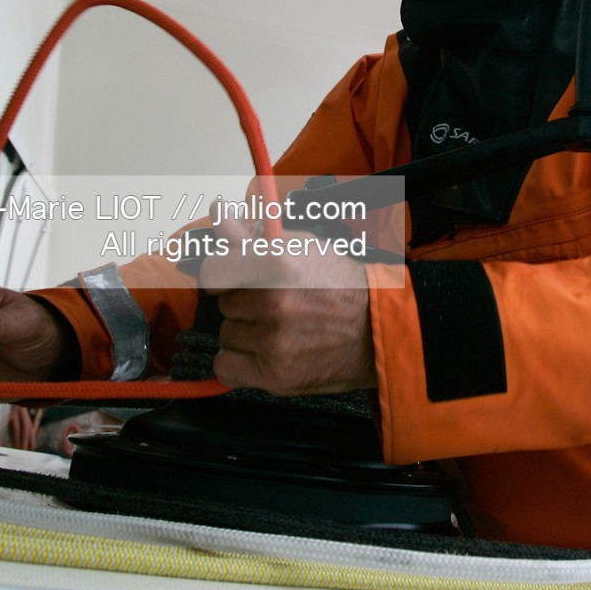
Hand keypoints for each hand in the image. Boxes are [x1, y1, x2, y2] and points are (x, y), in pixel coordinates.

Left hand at [200, 217, 375, 394]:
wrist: (377, 329)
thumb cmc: (341, 285)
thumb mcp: (302, 246)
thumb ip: (251, 235)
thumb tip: (217, 214)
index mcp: (277, 263)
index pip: (213, 272)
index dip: (224, 275)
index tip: (237, 280)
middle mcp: (273, 303)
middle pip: (225, 305)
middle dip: (244, 303)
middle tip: (276, 305)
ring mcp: (273, 342)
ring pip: (227, 335)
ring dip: (246, 333)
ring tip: (279, 329)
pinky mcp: (275, 376)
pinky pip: (226, 367)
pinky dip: (239, 362)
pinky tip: (263, 353)